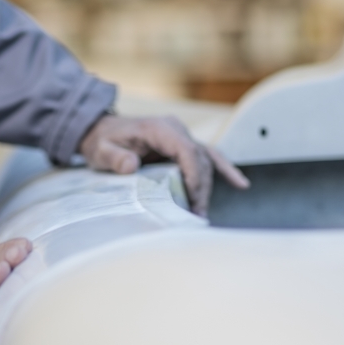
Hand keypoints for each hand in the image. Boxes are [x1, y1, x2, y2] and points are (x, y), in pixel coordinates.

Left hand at [78, 114, 248, 215]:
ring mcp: (181, 139)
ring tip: (200, 214)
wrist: (102, 131)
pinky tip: (241, 185)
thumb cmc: (103, 140)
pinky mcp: (183, 149)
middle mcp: (176, 131)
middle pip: (199, 160)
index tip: (193, 198)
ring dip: (206, 189)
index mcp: (161, 129)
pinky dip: (225, 170)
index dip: (194, 175)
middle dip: (200, 189)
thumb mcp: (101, 150)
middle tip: (195, 215)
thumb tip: (131, 166)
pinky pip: (208, 159)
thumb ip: (115, 157)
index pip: (187, 151)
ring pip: (205, 163)